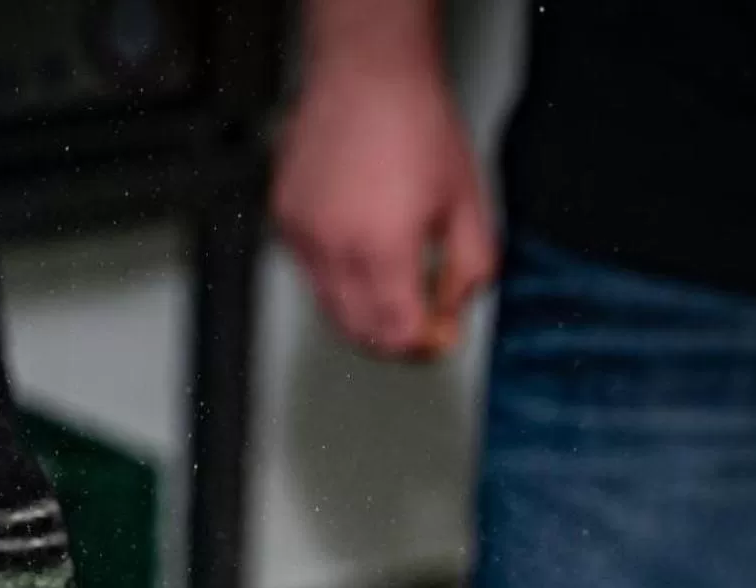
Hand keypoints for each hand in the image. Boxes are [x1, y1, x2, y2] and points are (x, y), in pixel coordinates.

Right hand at [272, 4, 495, 359]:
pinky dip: (336, 274)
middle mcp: (334, 248)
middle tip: (417, 328)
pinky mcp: (285, 217)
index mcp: (383, 248)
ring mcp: (302, 234)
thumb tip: (455, 308)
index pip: (396, 334)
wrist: (368, 72)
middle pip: (358, 331)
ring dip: (362, 310)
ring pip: (329, 305)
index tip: (436, 340)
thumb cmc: (415, 122)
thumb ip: (470, 268)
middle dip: (391, 340)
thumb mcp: (468, 201)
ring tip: (392, 287)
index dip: (421, 347)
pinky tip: (360, 245)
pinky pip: (310, 269)